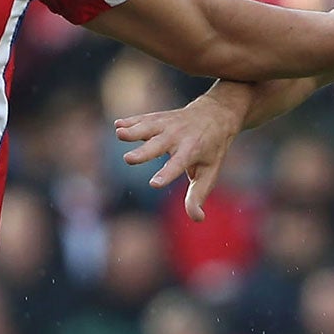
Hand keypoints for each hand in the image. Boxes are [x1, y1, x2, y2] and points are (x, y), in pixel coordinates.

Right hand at [115, 88, 248, 221]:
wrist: (215, 114)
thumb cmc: (211, 150)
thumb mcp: (210, 173)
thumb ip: (198, 195)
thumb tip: (197, 218)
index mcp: (192, 151)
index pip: (178, 164)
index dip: (166, 174)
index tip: (154, 184)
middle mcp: (178, 137)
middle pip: (158, 145)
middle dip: (144, 152)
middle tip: (128, 159)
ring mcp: (167, 125)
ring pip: (148, 127)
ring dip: (133, 130)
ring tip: (119, 133)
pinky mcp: (158, 118)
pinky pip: (143, 119)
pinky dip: (131, 121)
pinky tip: (118, 126)